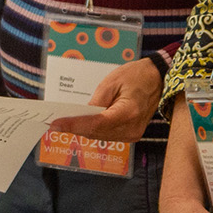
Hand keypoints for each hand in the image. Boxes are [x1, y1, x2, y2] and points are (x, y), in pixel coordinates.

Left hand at [47, 58, 163, 143]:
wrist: (158, 79)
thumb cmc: (136, 76)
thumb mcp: (112, 82)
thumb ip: (96, 101)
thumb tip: (79, 115)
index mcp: (129, 113)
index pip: (96, 124)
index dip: (74, 125)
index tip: (56, 124)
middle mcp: (132, 129)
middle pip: (96, 133)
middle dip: (74, 128)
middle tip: (54, 123)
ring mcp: (133, 134)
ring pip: (99, 136)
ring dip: (82, 130)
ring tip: (63, 124)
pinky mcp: (131, 134)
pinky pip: (107, 135)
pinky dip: (93, 130)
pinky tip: (80, 124)